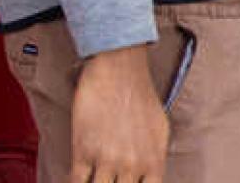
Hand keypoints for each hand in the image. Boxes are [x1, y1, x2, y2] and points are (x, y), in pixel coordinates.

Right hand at [69, 47, 168, 182]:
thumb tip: (149, 174)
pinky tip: (79, 180)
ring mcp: (106, 160)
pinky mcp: (83, 151)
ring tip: (95, 179)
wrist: (119, 69)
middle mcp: (131, 166)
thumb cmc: (141, 95)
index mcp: (153, 163)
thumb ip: (155, 158)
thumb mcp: (160, 130)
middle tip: (108, 181)